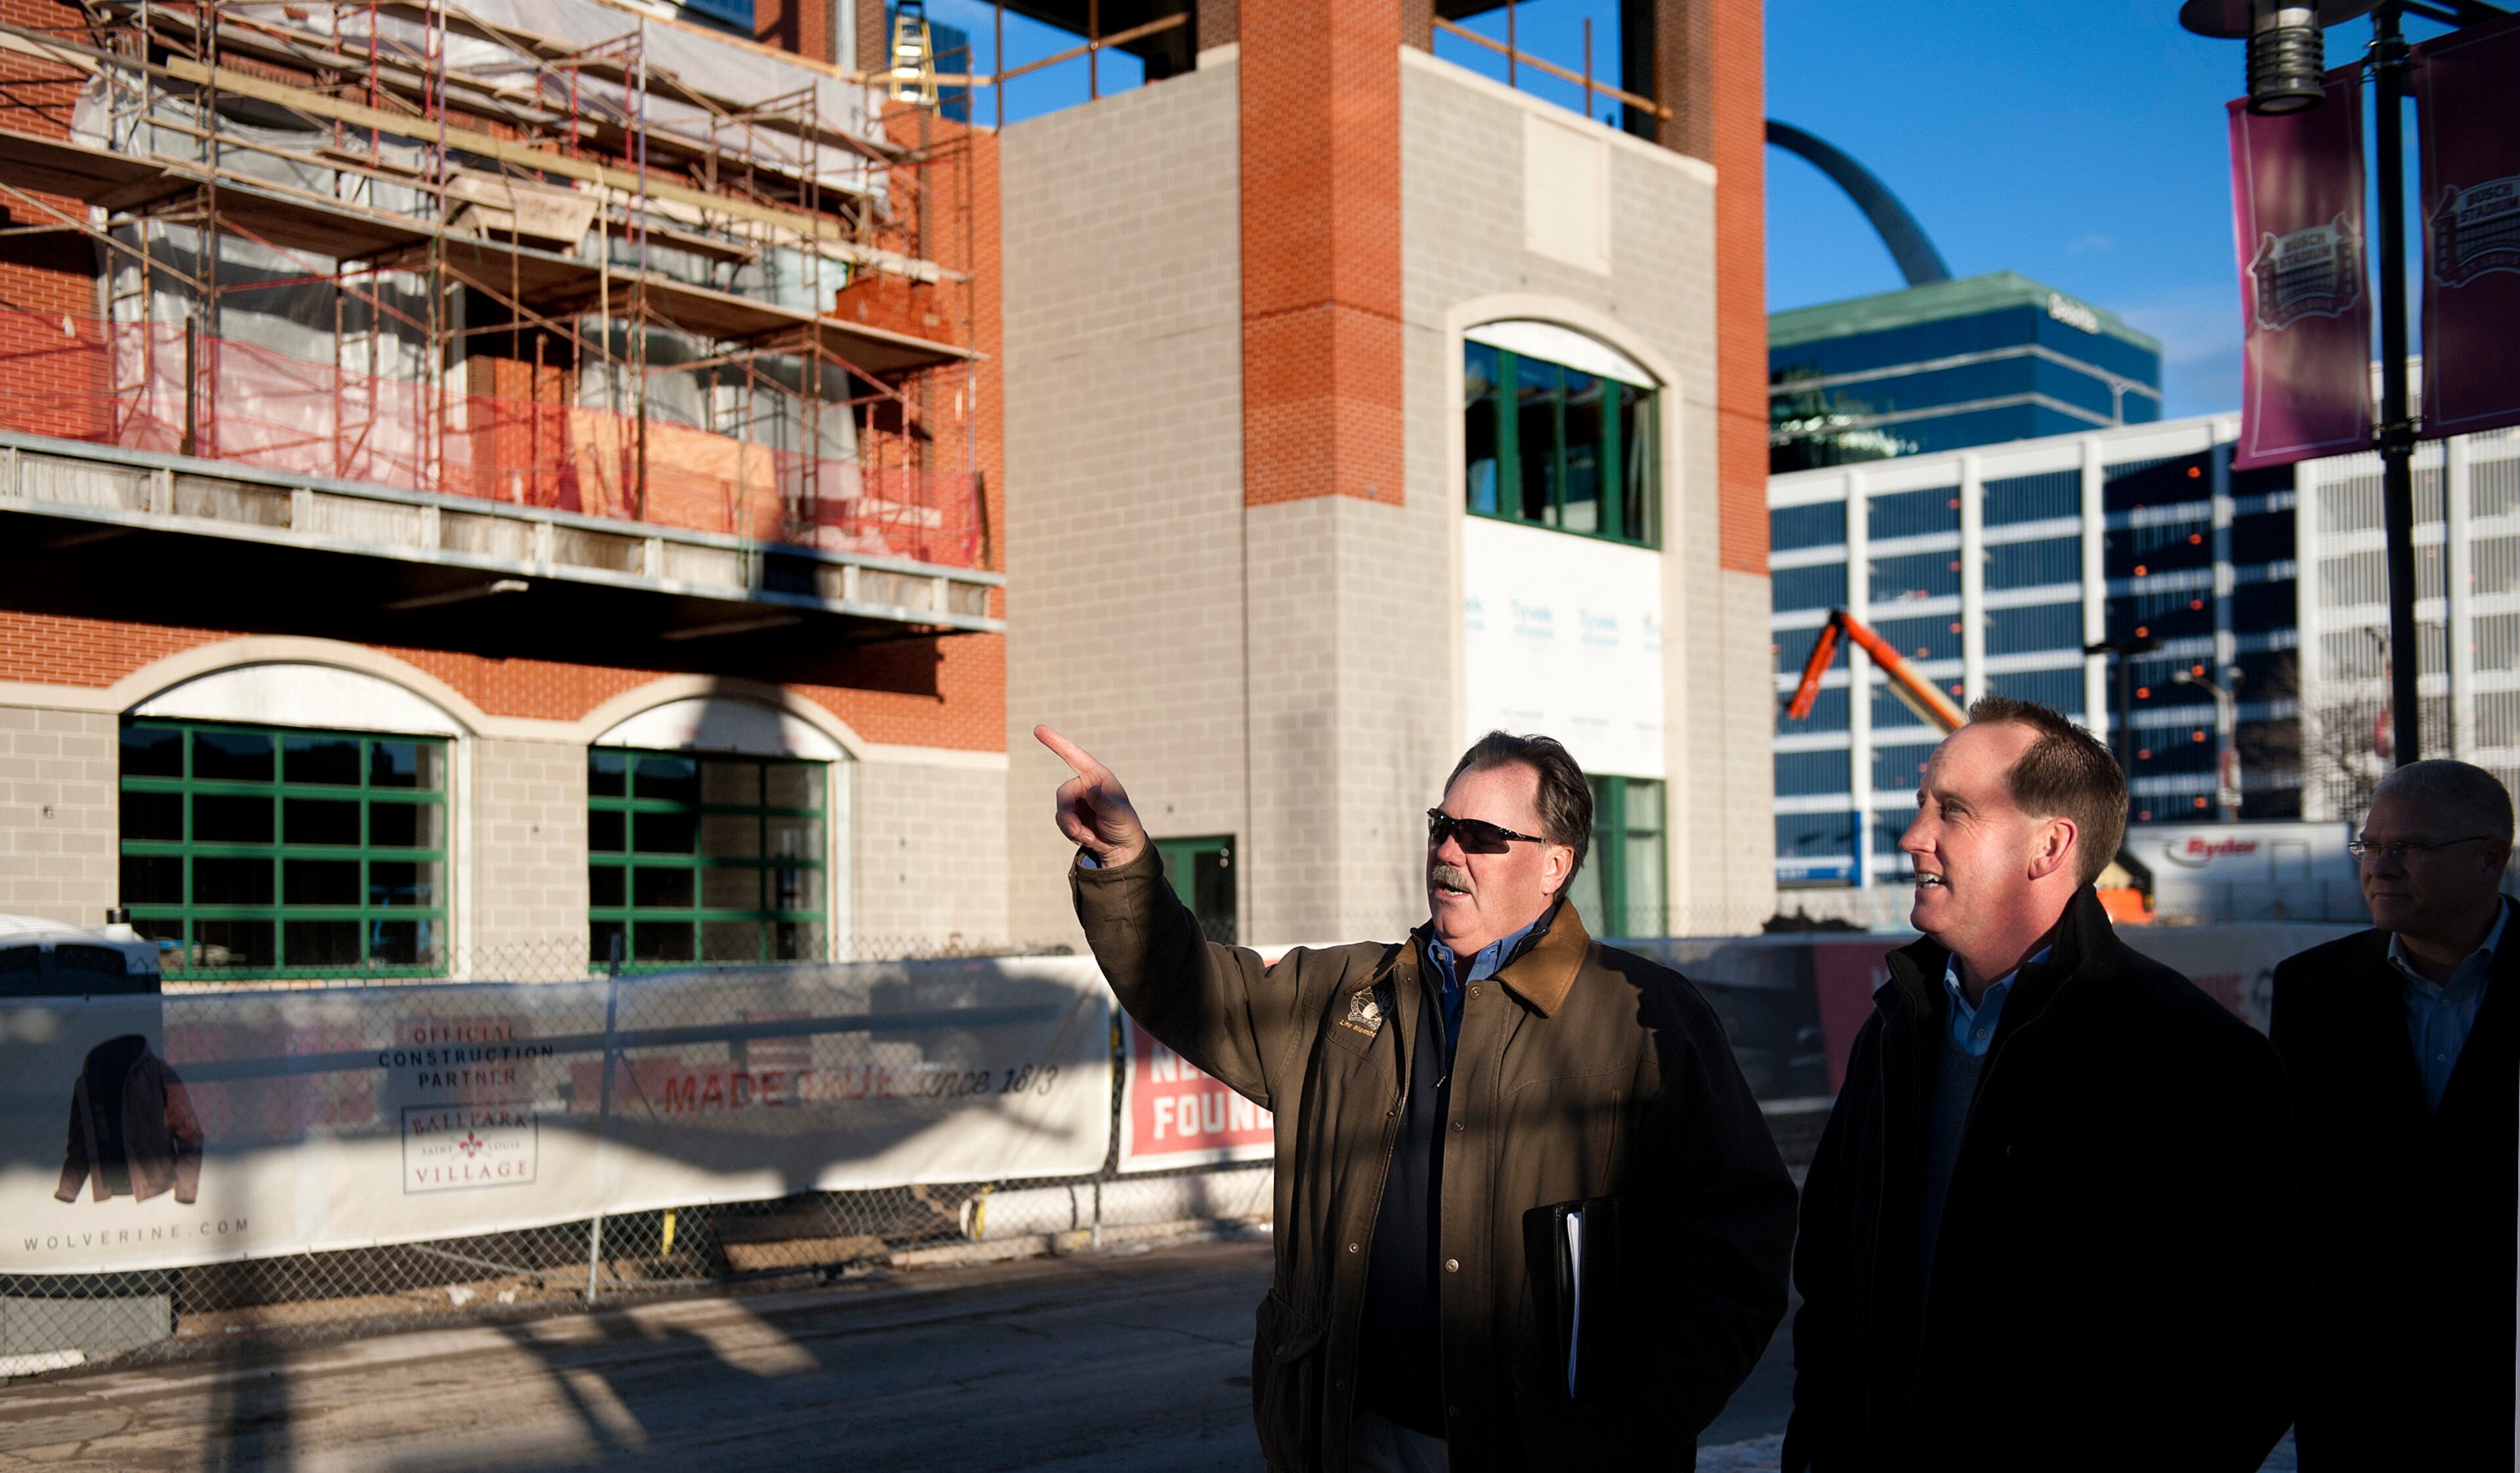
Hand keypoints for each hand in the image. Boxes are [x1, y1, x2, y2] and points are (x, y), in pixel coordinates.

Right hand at [1034, 725, 1147, 868]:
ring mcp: (1077, 800)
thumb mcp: (1119, 813)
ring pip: (1061, 810)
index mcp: (1098, 776)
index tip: (1038, 729)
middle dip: (1068, 814)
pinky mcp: (1072, 816)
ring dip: (1070, 827)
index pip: (1074, 756)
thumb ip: (1104, 802)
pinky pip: (1061, 822)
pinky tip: (1086, 838)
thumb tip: (1091, 790)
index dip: (1056, 742)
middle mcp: (1085, 785)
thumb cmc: (1125, 824)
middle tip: (1077, 832)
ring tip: (1086, 837)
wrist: (1122, 847)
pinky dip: (1071, 833)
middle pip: (1064, 792)